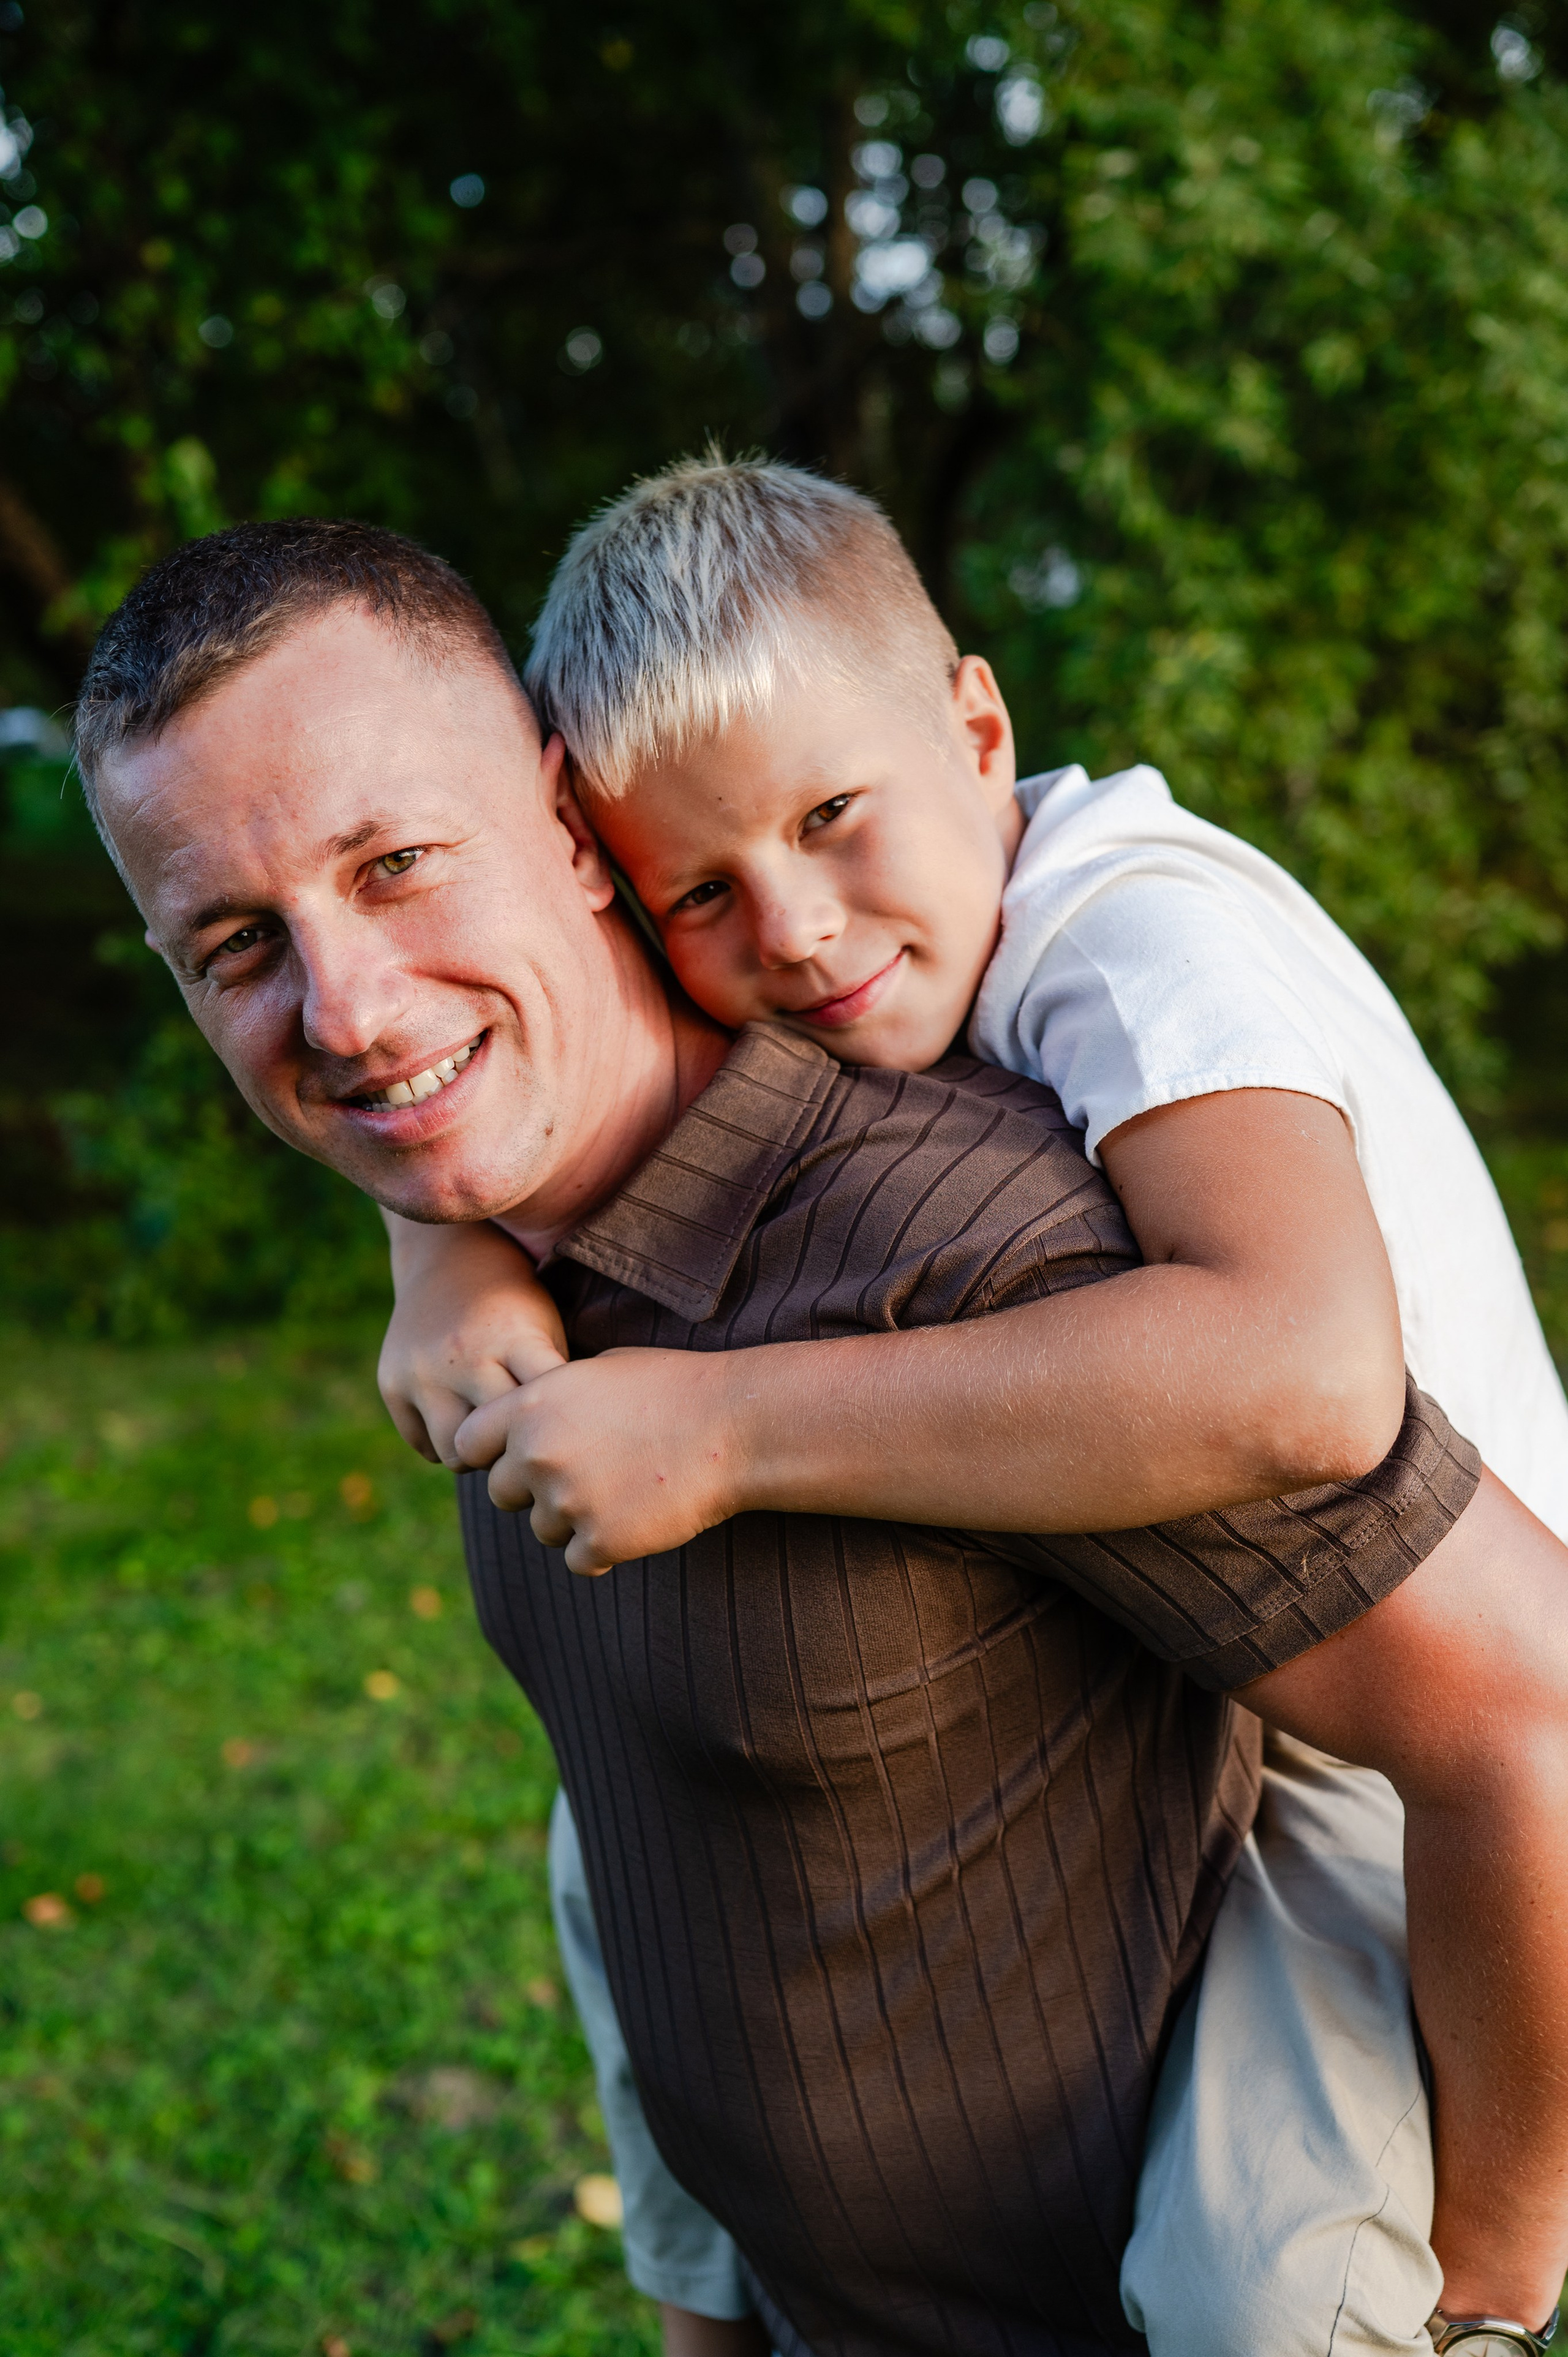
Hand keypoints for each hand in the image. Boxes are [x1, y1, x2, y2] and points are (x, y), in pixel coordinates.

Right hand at [378, 1214, 568, 1466]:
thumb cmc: (515, 1306)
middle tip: (526, 1440)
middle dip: (514, 1448)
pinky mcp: (391, 1384)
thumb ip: (553, 1385)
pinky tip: (462, 1416)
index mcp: (513, 1339)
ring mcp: (421, 1373)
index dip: (556, 1429)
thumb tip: (569, 1447)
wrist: (449, 1259)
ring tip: (493, 1430)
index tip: (563, 1431)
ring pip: (456, 1453)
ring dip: (478, 1451)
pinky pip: (425, 1446)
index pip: (540, 1408)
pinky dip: (446, 1442)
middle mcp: (463, 1357)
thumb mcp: (545, 1328)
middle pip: (497, 1442)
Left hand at [453, 1348, 739, 1574]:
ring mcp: (567, 1501)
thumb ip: (551, 1396)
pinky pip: (579, 1559)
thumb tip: (522, 1418)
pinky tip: (636, 1518)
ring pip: (542, 1529)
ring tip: (621, 1490)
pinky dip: (602, 1547)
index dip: (490, 1451)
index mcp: (531, 1405)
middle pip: (501, 1493)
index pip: (467, 1442)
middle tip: (584, 1475)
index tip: (515, 1454)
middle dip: (533, 1489)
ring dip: (571, 1519)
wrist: (733, 1426)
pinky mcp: (600, 1541)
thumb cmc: (673, 1387)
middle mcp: (538, 1454)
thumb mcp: (599, 1371)